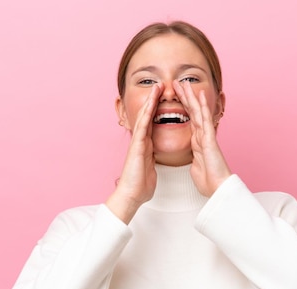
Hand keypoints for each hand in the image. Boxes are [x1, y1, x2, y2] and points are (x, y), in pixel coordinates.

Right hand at [106, 84, 161, 223]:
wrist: (132, 195)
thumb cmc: (140, 185)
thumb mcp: (150, 168)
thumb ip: (151, 160)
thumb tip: (153, 159)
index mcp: (146, 145)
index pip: (153, 123)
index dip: (157, 109)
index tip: (164, 97)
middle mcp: (141, 141)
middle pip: (148, 115)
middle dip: (154, 100)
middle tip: (160, 85)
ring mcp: (137, 142)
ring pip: (144, 117)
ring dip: (150, 101)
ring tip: (157, 88)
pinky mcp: (137, 147)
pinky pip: (142, 128)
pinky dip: (146, 115)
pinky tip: (150, 105)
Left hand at [174, 80, 230, 196]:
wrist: (218, 188)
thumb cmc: (209, 180)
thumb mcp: (197, 167)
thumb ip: (196, 159)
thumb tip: (195, 159)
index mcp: (197, 141)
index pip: (188, 119)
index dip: (182, 107)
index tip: (175, 96)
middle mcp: (202, 135)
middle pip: (192, 112)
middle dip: (185, 97)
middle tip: (178, 83)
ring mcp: (207, 136)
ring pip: (198, 112)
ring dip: (192, 96)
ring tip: (185, 83)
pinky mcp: (210, 139)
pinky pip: (205, 120)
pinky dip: (203, 107)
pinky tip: (200, 95)